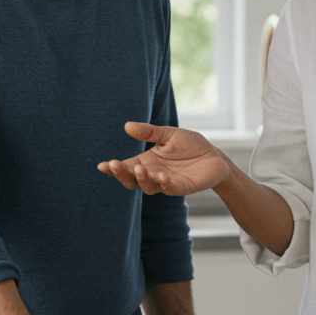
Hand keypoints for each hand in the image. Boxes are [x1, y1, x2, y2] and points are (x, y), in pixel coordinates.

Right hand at [98, 122, 229, 194]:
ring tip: (139, 167)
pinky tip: (161, 175)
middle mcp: (152, 174)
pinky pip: (168, 188)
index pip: (126, 167)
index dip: (113, 168)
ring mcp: (165, 183)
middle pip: (131, 180)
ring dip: (141, 179)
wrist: (214, 156)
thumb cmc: (190, 145)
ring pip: (147, 187)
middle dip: (121, 174)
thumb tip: (127, 126)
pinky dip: (163, 182)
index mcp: (147, 161)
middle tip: (113, 165)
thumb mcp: (168, 135)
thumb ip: (149, 132)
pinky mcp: (180, 187)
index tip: (101, 165)